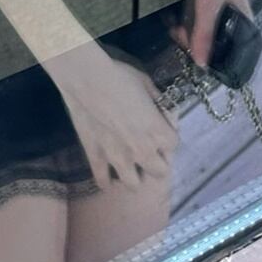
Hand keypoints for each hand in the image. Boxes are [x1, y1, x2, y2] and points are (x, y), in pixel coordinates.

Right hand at [46, 42, 179, 190]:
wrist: (88, 79)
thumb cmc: (120, 77)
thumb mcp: (146, 83)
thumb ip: (157, 101)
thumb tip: (162, 109)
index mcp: (157, 131)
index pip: (174, 145)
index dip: (168, 137)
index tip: (162, 130)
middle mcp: (142, 151)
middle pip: (160, 172)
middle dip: (158, 163)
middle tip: (150, 151)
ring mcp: (118, 158)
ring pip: (133, 185)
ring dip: (134, 176)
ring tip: (130, 166)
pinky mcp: (96, 158)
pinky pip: (102, 181)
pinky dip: (105, 181)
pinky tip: (106, 176)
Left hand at [169, 0, 254, 67]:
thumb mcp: (207, 4)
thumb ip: (204, 33)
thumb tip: (201, 63)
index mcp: (244, 16)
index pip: (236, 47)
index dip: (217, 56)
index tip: (196, 57)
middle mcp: (238, 10)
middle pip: (221, 36)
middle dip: (199, 41)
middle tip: (178, 37)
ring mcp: (227, 0)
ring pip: (211, 24)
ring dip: (193, 30)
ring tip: (175, 29)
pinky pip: (205, 12)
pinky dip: (193, 18)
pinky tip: (180, 18)